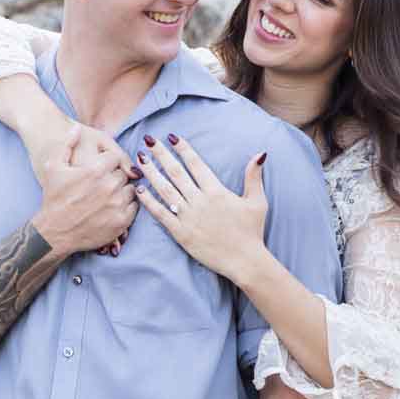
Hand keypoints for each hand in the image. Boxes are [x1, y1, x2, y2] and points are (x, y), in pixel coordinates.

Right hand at [33, 125, 137, 258]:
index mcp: (95, 169)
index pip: (115, 158)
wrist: (54, 232)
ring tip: (108, 196)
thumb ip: (66, 144)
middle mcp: (109, 186)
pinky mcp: (121, 222)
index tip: (100, 169)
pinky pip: (134, 208)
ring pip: (131, 190)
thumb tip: (76, 128)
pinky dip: (127, 206)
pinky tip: (114, 207)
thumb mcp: (53, 167)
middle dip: (115, 177)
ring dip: (122, 191)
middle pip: (124, 174)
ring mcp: (116, 205)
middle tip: (103, 184)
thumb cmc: (53, 198)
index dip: (108, 162)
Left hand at [135, 134, 268, 281]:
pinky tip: (140, 190)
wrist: (244, 261)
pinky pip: (161, 214)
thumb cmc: (252, 232)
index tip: (172, 137)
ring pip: (165, 190)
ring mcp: (188, 217)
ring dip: (151, 173)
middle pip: (176, 172)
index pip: (196, 164)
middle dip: (161, 154)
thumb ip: (254, 177)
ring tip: (140, 159)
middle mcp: (200, 201)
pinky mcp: (181, 233)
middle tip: (148, 140)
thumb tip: (260, 154)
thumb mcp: (257, 201)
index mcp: (217, 191)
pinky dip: (149, 201)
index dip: (183, 149)